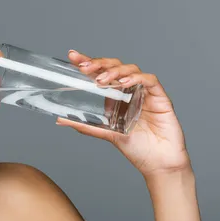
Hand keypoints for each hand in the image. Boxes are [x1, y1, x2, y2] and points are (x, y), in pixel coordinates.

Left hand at [56, 50, 191, 177]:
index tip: (72, 56)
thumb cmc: (137, 148)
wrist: (159, 164)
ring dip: (114, 71)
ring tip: (102, 80)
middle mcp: (129, 89)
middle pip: (114, 65)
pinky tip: (125, 82)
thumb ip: (86, 126)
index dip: (88, 61)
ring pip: (130, 68)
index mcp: (115, 95)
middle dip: (99, 63)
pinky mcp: (160, 97)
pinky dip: (137, 78)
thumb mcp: (107, 134)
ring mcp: (144, 91)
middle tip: (84, 67)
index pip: (100, 72)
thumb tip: (59, 120)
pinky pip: (150, 80)